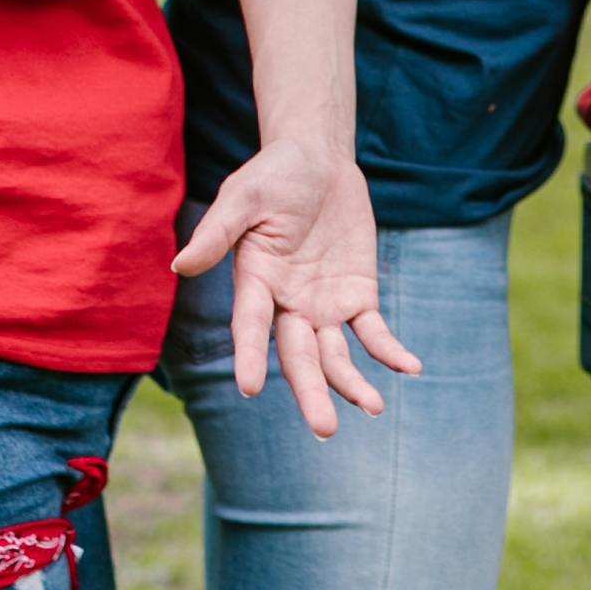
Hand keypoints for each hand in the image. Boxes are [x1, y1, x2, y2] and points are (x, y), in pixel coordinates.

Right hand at [174, 141, 419, 440]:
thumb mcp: (244, 197)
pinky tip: (410, 367)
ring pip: (336, 356)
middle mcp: (287, 304)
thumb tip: (180, 266)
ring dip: (352, 384)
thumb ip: (217, 233)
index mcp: (254, 282)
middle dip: (311, 393)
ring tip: (373, 407)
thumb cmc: (273, 175)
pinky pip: (374, 332)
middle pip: (297, 357)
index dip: (250, 356)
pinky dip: (390, 351)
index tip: (250, 388)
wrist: (318, 160)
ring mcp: (323, 305)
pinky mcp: (358, 295)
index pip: (251, 326)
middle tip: (325, 430)